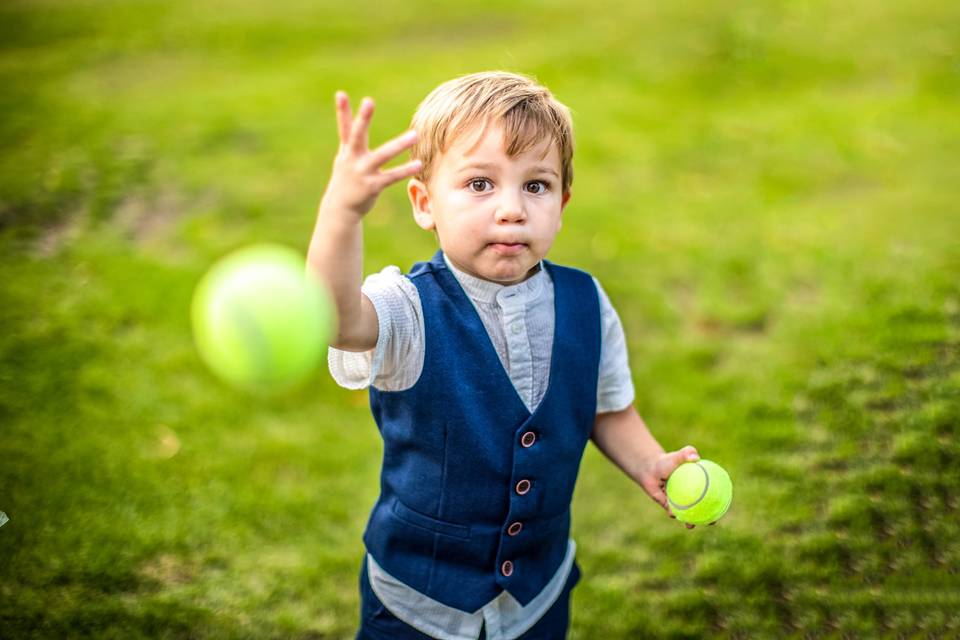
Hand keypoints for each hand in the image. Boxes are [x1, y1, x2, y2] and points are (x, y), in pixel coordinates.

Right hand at [321, 91, 421, 218]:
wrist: (340, 210)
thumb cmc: (346, 180)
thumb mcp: (345, 158)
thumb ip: (351, 139)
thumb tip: (355, 121)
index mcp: (347, 151)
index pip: (344, 127)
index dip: (342, 111)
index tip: (341, 93)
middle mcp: (352, 159)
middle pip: (357, 135)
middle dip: (363, 119)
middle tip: (368, 101)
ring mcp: (362, 172)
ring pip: (382, 155)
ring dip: (399, 145)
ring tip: (415, 135)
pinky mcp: (372, 186)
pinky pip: (391, 176)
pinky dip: (405, 170)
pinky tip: (418, 164)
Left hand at [638, 445, 717, 528]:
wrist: (649, 467)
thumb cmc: (666, 461)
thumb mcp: (677, 456)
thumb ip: (686, 453)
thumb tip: (696, 457)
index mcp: (696, 486)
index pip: (710, 496)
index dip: (718, 503)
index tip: (724, 507)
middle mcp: (689, 496)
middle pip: (701, 509)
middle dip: (708, 518)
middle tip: (712, 522)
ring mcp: (679, 502)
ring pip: (687, 514)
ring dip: (690, 522)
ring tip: (691, 526)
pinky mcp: (667, 505)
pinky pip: (671, 511)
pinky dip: (673, 513)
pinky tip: (673, 514)